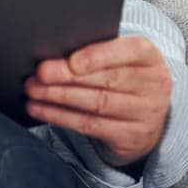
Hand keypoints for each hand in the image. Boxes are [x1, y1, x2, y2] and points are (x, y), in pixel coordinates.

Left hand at [25, 35, 171, 167]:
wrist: (146, 116)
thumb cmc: (123, 77)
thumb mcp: (120, 59)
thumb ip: (97, 52)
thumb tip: (55, 51)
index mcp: (150, 58)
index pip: (131, 51)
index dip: (99, 56)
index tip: (72, 60)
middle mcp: (154, 86)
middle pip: (109, 80)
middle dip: (69, 76)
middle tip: (41, 73)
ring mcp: (145, 114)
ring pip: (97, 103)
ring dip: (59, 96)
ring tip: (33, 89)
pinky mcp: (130, 137)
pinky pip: (89, 125)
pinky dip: (60, 116)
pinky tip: (39, 108)